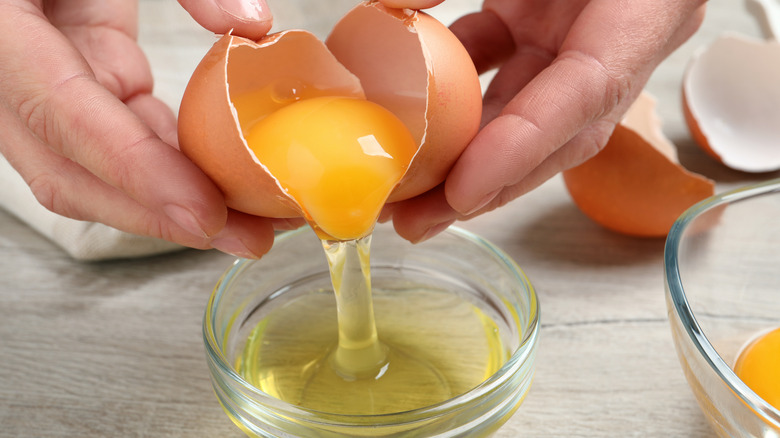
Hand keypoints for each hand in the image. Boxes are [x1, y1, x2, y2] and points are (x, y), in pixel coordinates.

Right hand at [0, 0, 287, 257]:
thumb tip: (252, 24)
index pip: (61, 113)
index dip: (133, 170)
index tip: (202, 211)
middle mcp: (2, 67)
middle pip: (70, 170)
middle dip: (159, 215)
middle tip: (244, 239)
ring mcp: (34, 82)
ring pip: (91, 169)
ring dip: (170, 203)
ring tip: (247, 226)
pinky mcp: (71, 80)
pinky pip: (116, 136)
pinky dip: (167, 165)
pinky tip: (219, 183)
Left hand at [380, 0, 705, 241]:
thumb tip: (391, 5)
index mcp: (643, 7)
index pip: (586, 93)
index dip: (524, 147)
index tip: (463, 190)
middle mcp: (615, 38)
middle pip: (553, 133)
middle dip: (484, 185)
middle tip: (415, 224)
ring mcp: (576, 37)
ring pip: (521, 115)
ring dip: (462, 158)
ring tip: (402, 199)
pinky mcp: (541, 28)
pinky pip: (495, 73)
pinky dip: (453, 101)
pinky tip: (408, 121)